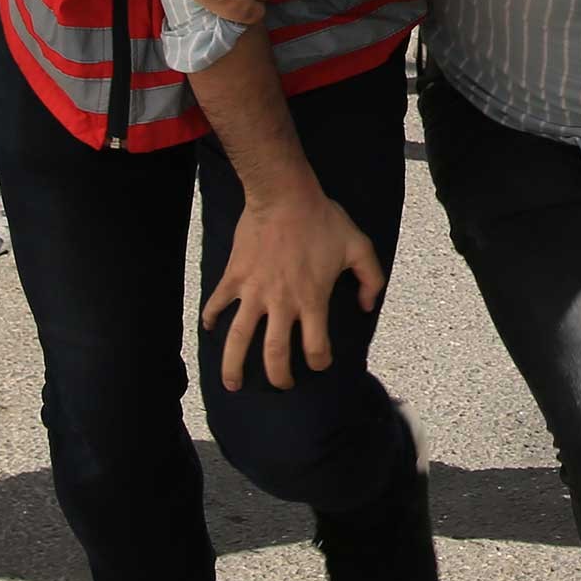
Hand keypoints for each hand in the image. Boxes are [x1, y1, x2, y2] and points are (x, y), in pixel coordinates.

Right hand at [203, 189, 384, 389]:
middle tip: (281, 385)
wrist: (284, 195)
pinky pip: (216, 303)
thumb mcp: (359, 247)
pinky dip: (210, 318)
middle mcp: (281, 303)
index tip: (319, 364)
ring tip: (232, 384)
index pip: (316, 348)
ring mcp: (253, 292)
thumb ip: (371, 279)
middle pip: (275, 355)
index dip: (320, 362)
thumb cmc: (322, 220)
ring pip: (239, 339)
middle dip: (278, 377)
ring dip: (233, 366)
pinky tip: (208, 328)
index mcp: (312, 300)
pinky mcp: (234, 277)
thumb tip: (367, 306)